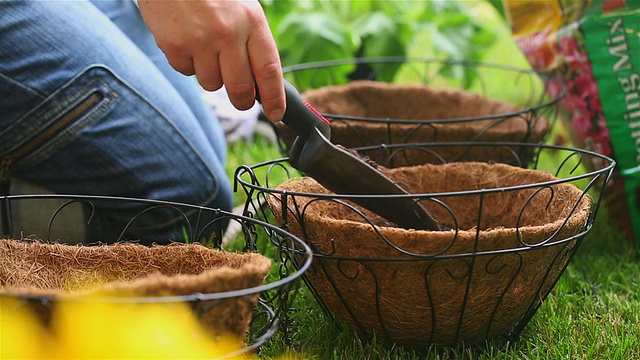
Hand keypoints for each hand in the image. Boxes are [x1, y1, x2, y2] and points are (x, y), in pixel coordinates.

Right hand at [137, 0, 284, 120]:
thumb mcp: (242, 7)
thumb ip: (252, 41)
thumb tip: (261, 83)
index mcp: (251, 20)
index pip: (269, 70)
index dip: (275, 98)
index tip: (277, 113)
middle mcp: (228, 33)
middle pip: (241, 89)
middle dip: (243, 100)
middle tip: (242, 99)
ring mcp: (200, 41)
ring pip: (212, 84)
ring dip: (211, 74)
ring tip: (206, 47)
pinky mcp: (174, 46)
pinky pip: (187, 72)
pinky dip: (188, 62)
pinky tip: (187, 39)